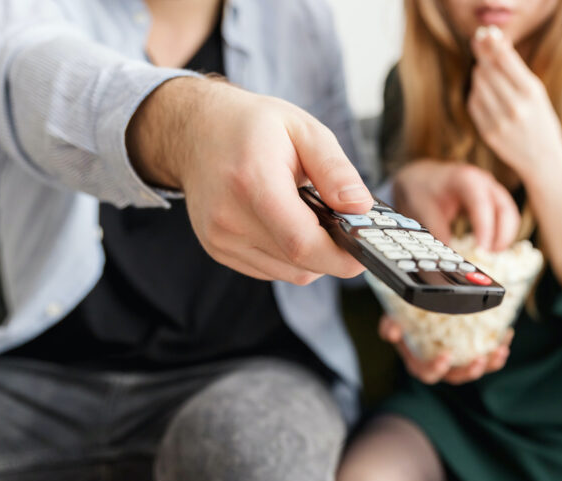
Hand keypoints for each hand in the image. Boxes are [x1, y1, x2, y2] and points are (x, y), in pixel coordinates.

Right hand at [127, 77, 373, 284]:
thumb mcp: (303, 129)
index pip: (301, 243)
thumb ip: (335, 169)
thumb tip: (361, 207)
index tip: (366, 250)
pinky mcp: (218, 250)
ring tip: (311, 216)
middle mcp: (229, 218)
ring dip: (311, 255)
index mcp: (252, 181)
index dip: (341, 256)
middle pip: (298, 263)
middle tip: (346, 226)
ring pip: (288, 272)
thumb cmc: (251, 126)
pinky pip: (270, 270)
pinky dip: (289, 256)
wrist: (195, 130)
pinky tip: (287, 223)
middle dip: (333, 253)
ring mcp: (220, 238)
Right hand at [379, 315, 513, 385]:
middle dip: (470, 372)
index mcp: (420, 363)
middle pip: (457, 377)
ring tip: (500, 350)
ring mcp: (458, 361)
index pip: (428, 374)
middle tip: (480, 360)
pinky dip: (498, 347)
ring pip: (475, 369)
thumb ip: (390, 325)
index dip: (437, 369)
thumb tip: (392, 332)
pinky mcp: (472, 352)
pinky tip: (507, 335)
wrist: (417, 312)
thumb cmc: (404, 319)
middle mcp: (441, 367)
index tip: (446, 356)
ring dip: (490, 363)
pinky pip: (488, 355)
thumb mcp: (392, 320)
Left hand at [393, 160, 519, 250]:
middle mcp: (484, 182)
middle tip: (489, 257)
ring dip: (504, 237)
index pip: (482, 204)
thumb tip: (449, 257)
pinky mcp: (493, 201)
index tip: (482, 250)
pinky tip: (489, 248)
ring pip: (509, 215)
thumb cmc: (423, 189)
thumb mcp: (424, 210)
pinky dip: (501, 234)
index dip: (485, 229)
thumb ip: (438, 232)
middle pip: (505, 209)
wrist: (423, 177)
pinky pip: (505, 218)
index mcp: (466, 179)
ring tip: (490, 256)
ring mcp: (491, 190)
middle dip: (502, 236)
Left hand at [468, 26, 561, 181]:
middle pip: (488, 70)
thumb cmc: (541, 119)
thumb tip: (495, 42)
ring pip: (478, 84)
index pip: (504, 59)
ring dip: (480, 73)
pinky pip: (474, 103)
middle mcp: (515, 106)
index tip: (485, 34)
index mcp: (531, 92)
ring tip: (486, 70)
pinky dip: (476, 92)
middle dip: (482, 54)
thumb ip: (515, 69)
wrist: (542, 158)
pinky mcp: (488, 132)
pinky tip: (484, 90)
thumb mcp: (536, 92)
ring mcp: (499, 121)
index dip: (492, 43)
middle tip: (479, 43)